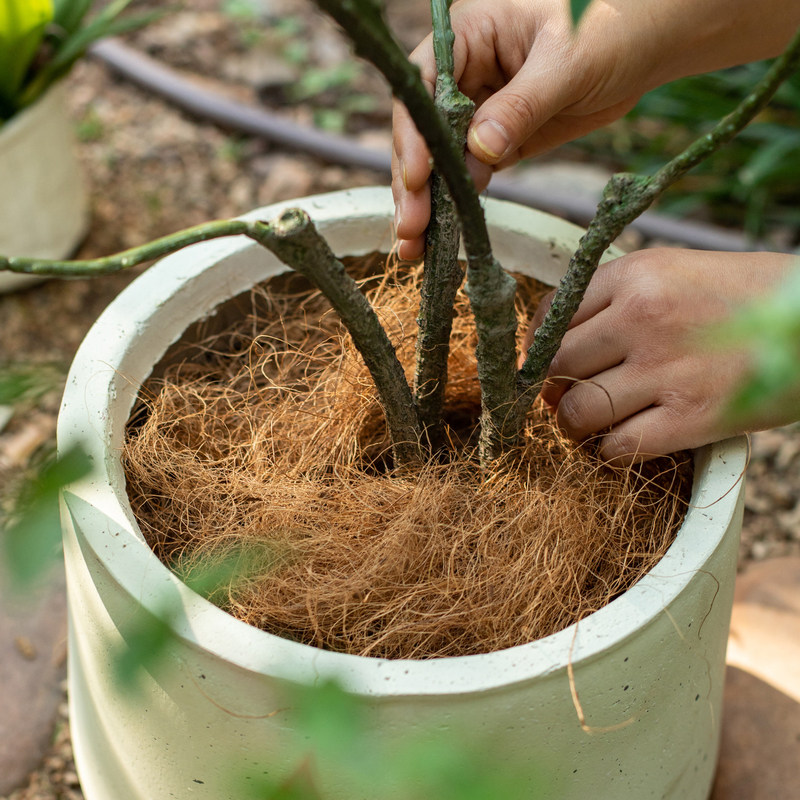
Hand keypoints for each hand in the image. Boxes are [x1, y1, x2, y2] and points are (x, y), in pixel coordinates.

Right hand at [392, 0, 799, 259]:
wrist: (643, 46)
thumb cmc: (608, 27)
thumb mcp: (566, 61)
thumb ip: (522, 105)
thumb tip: (480, 151)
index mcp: (467, 36)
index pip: (424, 87)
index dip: (416, 134)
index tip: (418, 177)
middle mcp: (461, 75)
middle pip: (422, 133)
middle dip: (415, 183)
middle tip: (411, 230)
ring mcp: (476, 111)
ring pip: (439, 161)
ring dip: (427, 204)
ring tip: (415, 248)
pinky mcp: (496, 141)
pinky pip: (467, 175)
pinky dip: (455, 205)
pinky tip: (440, 236)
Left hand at [522, 249, 795, 462]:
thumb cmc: (744, 296)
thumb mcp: (675, 272)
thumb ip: (615, 300)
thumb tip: (554, 348)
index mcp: (636, 274)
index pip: (550, 317)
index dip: (536, 349)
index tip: (544, 366)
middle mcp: (643, 316)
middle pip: (555, 365)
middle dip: (551, 390)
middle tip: (563, 399)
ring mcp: (667, 368)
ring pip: (579, 411)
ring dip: (574, 427)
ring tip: (588, 427)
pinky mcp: (694, 416)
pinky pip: (620, 447)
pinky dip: (611, 453)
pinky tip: (623, 444)